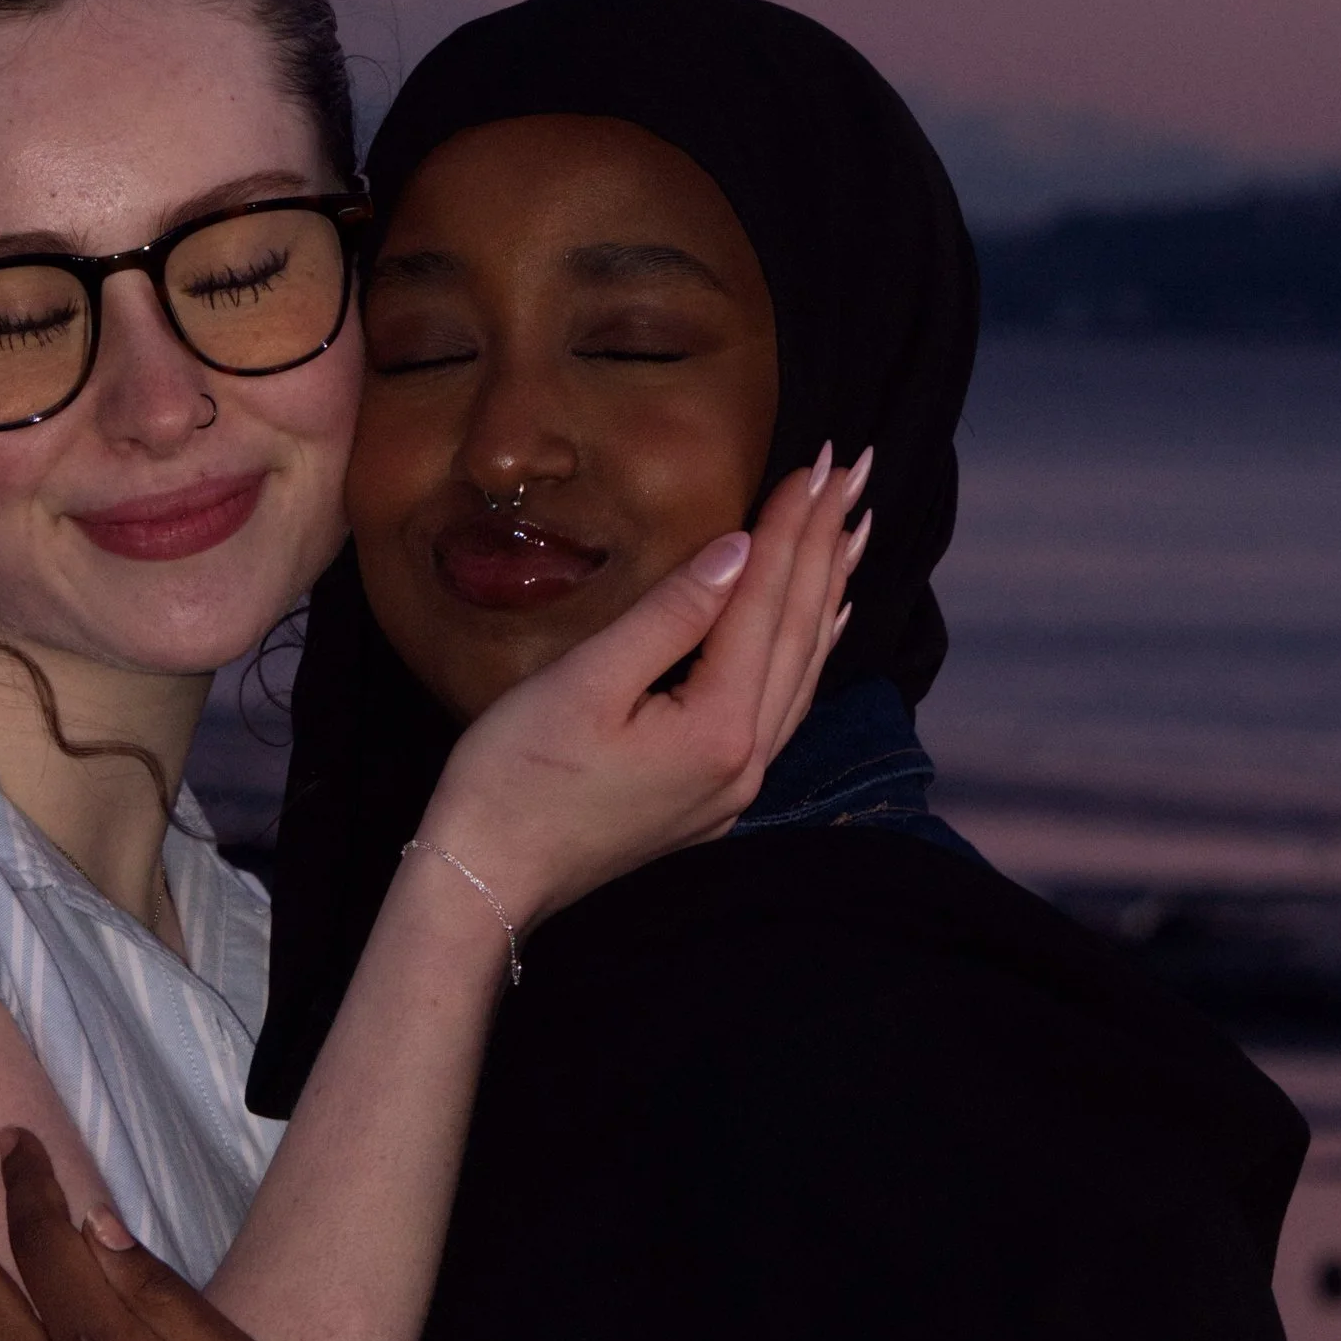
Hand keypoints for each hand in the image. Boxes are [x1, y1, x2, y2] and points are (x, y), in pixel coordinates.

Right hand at [425, 448, 870, 935]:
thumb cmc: (513, 779)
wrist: (485, 881)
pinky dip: (806, 652)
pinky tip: (823, 622)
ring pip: (801, 669)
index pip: (765, 601)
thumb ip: (670, 615)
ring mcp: (734, 785)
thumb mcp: (583, 682)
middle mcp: (745, 761)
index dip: (789, 525)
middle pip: (798, 631)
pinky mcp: (713, 795)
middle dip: (824, 545)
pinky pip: (782, 706)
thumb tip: (740, 550)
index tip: (817, 459)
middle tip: (855, 471)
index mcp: (717, 729)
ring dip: (827, 592)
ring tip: (855, 527)